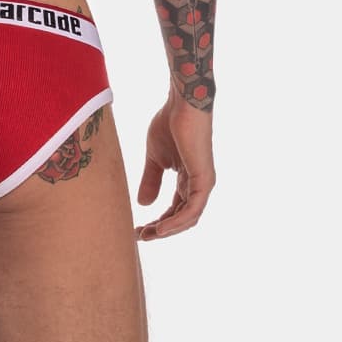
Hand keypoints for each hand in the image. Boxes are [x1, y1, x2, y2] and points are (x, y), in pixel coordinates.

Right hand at [135, 85, 214, 240]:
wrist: (182, 105)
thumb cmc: (169, 124)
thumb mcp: (155, 158)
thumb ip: (151, 180)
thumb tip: (143, 204)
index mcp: (188, 180)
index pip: (175, 209)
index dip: (157, 222)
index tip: (137, 229)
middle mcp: (198, 185)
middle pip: (182, 218)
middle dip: (160, 230)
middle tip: (140, 236)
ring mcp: (203, 183)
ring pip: (188, 218)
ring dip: (168, 230)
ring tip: (148, 235)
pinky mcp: (204, 179)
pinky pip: (192, 209)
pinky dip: (176, 221)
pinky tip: (160, 228)